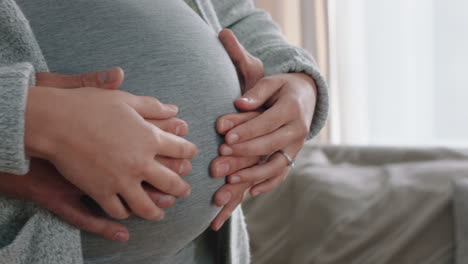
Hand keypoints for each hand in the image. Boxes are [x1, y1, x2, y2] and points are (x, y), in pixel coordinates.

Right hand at [24, 69, 197, 221]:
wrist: (55, 121)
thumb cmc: (90, 106)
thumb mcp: (126, 99)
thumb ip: (153, 106)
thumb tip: (174, 110)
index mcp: (150, 138)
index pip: (181, 149)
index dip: (190, 152)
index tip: (190, 155)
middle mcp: (140, 163)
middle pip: (172, 182)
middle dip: (182, 188)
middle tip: (185, 190)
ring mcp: (121, 180)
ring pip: (147, 205)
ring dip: (158, 211)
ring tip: (160, 212)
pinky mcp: (100, 192)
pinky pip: (118, 210)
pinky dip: (125, 213)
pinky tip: (128, 211)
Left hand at [210, 29, 316, 229]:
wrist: (307, 97)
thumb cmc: (282, 88)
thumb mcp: (272, 82)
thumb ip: (256, 93)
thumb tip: (239, 103)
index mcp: (292, 109)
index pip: (267, 122)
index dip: (247, 131)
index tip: (226, 138)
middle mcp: (297, 130)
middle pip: (270, 145)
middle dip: (244, 152)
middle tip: (221, 157)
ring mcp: (296, 147)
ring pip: (276, 165)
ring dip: (254, 174)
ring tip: (231, 180)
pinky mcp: (292, 157)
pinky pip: (282, 175)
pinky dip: (268, 184)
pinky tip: (250, 192)